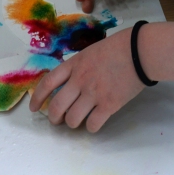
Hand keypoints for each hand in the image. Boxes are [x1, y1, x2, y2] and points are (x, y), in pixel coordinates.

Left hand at [29, 27, 144, 131]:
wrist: (139, 51)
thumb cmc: (119, 47)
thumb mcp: (91, 51)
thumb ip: (79, 66)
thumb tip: (71, 82)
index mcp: (75, 64)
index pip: (48, 83)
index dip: (38, 98)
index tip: (34, 108)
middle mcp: (80, 80)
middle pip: (56, 107)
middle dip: (54, 118)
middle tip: (58, 121)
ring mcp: (94, 93)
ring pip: (72, 119)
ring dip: (72, 123)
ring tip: (78, 121)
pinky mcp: (109, 105)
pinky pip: (92, 125)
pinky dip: (91, 127)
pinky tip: (95, 122)